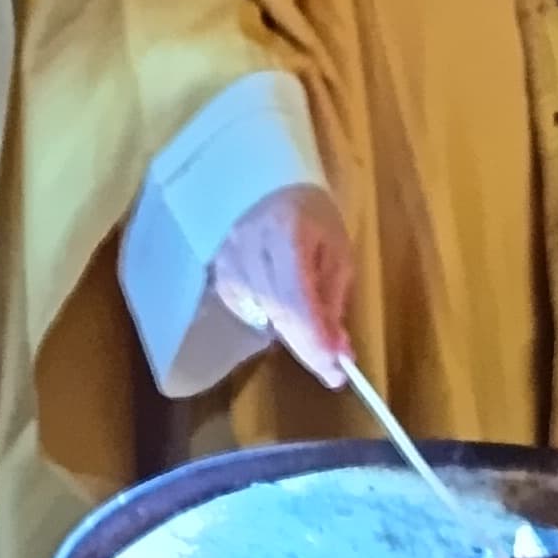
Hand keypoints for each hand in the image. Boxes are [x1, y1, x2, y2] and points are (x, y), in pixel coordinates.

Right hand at [210, 185, 353, 383]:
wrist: (262, 186)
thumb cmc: (309, 213)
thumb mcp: (336, 249)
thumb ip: (333, 299)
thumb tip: (336, 350)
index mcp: (283, 234)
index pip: (294, 299)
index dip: (314, 339)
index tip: (338, 371)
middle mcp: (247, 251)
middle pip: (278, 315)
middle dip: (310, 347)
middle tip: (336, 369)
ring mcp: (227, 266)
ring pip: (265, 320)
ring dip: (296, 335)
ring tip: (318, 332)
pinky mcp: (219, 279)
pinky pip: (252, 314)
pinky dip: (276, 323)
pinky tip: (289, 312)